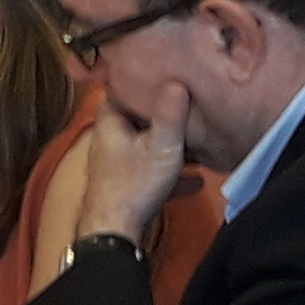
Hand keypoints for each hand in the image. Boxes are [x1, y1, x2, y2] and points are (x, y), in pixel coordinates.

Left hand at [73, 83, 193, 251]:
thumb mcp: (161, 145)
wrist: (114, 232)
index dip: (136, 79)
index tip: (159, 71)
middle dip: (158, 114)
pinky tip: (196, 182)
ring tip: (196, 143)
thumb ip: (170, 114)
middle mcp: (108, 141)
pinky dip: (170, 175)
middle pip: (134, 119)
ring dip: (167, 146)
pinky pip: (150, 175)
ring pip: (144, 148)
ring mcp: (115, 166)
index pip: (117, 90)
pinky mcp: (125, 188)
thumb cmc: (134, 184)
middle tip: (185, 105)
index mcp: (109, 123)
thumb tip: (176, 80)